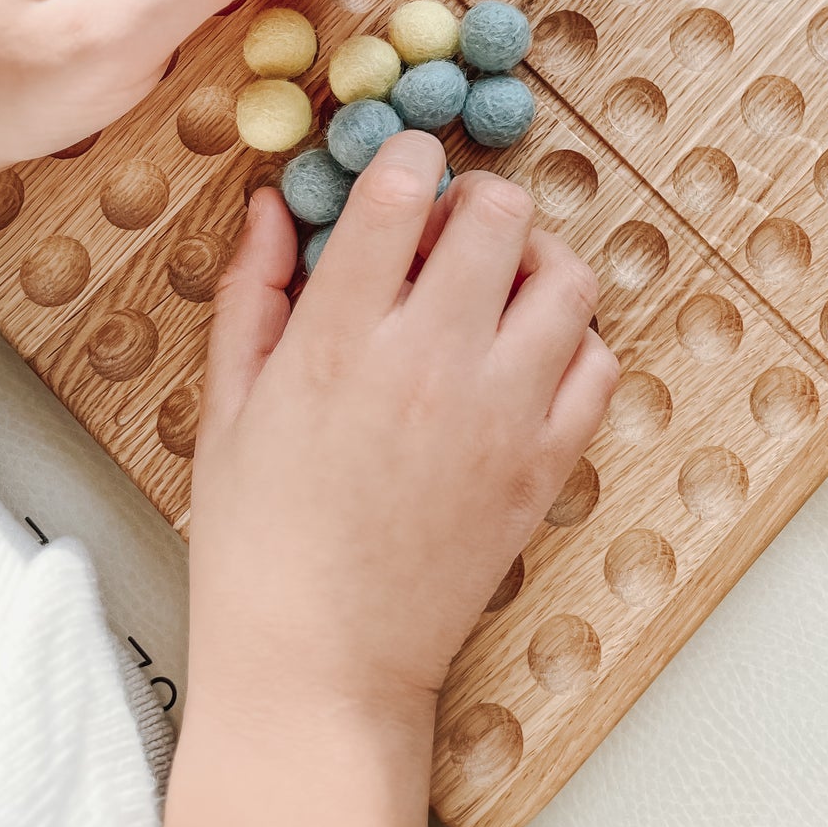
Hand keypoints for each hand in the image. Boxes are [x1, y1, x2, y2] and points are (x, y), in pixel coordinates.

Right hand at [167, 136, 618, 826]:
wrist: (319, 670)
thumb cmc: (261, 544)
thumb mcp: (228, 406)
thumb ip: (254, 292)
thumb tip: (275, 204)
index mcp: (339, 340)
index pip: (399, 190)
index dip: (408, 156)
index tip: (405, 168)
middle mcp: (431, 363)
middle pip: (500, 213)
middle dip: (478, 200)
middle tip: (453, 229)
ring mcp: (501, 414)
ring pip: (567, 278)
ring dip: (536, 263)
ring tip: (497, 289)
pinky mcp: (546, 465)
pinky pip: (600, 365)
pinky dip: (575, 344)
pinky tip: (529, 358)